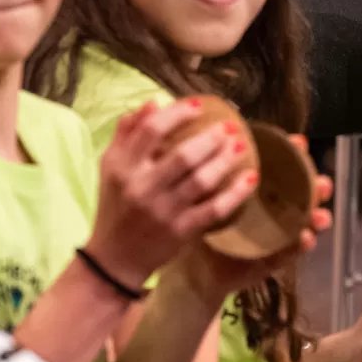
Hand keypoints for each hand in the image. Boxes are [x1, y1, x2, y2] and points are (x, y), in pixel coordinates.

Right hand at [85, 100, 259, 286]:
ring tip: (241, 145)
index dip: (177, 114)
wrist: (114, 258)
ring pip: (201, 181)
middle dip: (211, 138)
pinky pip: (214, 209)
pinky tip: (250, 177)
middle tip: (230, 126)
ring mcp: (163, 211)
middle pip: (183, 156)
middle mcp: (142, 188)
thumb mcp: (111, 167)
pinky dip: (235, 193)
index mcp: (122, 167)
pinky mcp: (180, 231)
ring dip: (225, 160)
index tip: (198, 105)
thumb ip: (127, 133)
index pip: (151, 131)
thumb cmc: (116, 205)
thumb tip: (153, 103)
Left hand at [177, 133, 333, 300]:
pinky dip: (300, 245)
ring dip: (317, 217)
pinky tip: (305, 238)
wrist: (189, 269)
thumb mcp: (205, 196)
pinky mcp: (272, 260)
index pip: (279, 168)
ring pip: (303, 223)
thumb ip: (213, 173)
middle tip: (323, 183)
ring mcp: (275, 236)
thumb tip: (214, 139)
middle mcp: (271, 211)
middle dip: (317, 186)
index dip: (294, 154)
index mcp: (259, 192)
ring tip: (320, 216)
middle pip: (301, 194)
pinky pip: (291, 252)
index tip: (299, 142)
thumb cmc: (200, 228)